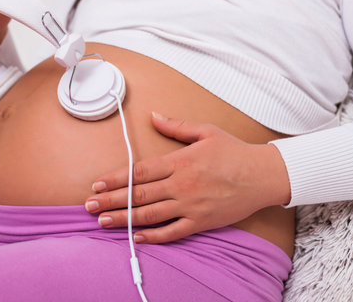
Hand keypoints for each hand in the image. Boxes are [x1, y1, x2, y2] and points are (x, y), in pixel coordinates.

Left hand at [84, 112, 290, 243]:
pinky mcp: (201, 221)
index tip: (98, 183)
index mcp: (179, 162)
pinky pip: (173, 232)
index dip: (116, 179)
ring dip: (124, 219)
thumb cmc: (234, 152)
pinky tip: (136, 237)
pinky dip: (154, 236)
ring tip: (103, 221)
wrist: (263, 175)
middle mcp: (181, 185)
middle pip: (139, 194)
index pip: (140, 172)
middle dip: (111, 200)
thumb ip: (176, 126)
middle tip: (89, 205)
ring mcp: (191, 205)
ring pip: (151, 214)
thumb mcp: (205, 131)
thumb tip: (153, 115)